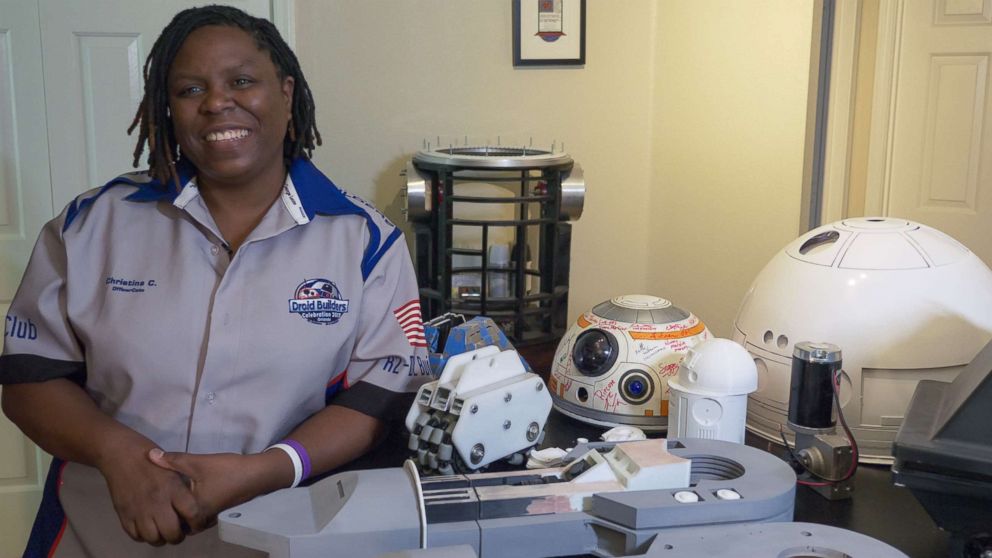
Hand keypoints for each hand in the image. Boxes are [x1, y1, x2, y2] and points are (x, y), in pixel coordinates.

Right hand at [96, 443, 199, 545]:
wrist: (119, 454)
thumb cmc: (149, 456)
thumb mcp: (173, 466)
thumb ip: (182, 486)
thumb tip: (195, 504)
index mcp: (173, 487)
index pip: (192, 513)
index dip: (197, 522)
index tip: (196, 523)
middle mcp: (157, 501)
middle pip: (172, 532)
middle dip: (178, 536)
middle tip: (178, 531)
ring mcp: (139, 510)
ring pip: (154, 538)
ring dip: (160, 538)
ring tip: (163, 532)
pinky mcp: (124, 514)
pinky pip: (136, 535)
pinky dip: (143, 536)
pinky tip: (148, 528)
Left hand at [147, 448, 288, 529]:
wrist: (257, 473)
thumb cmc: (227, 470)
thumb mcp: (198, 462)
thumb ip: (173, 460)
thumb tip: (149, 455)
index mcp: (194, 510)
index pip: (170, 518)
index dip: (157, 511)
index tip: (147, 500)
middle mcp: (202, 517)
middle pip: (179, 523)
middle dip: (169, 515)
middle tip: (156, 502)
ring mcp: (212, 515)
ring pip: (190, 520)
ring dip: (181, 513)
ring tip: (169, 500)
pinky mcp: (219, 509)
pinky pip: (199, 515)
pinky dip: (192, 510)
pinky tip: (189, 495)